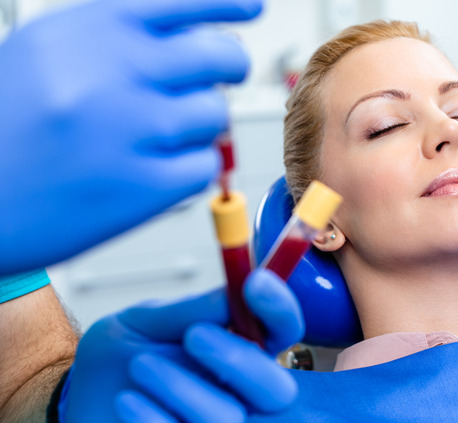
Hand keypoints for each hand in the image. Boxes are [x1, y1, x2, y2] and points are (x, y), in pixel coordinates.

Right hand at [0, 0, 262, 274]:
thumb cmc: (6, 127)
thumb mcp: (47, 53)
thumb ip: (115, 38)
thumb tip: (191, 34)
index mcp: (90, 30)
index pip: (184, 2)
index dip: (228, 5)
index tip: (252, 9)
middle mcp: (114, 71)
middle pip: (220, 57)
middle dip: (228, 68)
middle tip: (221, 80)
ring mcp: (131, 130)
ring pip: (215, 115)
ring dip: (198, 126)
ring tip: (156, 136)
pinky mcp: (142, 188)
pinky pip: (204, 166)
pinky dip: (187, 169)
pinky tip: (151, 170)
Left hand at [58, 270, 303, 422]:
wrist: (82, 400)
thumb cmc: (121, 356)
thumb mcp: (146, 319)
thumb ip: (190, 309)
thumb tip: (233, 290)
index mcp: (241, 345)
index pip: (283, 329)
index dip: (280, 308)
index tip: (254, 283)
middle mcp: (239, 389)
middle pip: (277, 389)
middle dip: (239, 360)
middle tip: (194, 335)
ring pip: (229, 419)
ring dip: (180, 388)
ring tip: (140, 366)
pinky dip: (154, 422)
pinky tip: (129, 401)